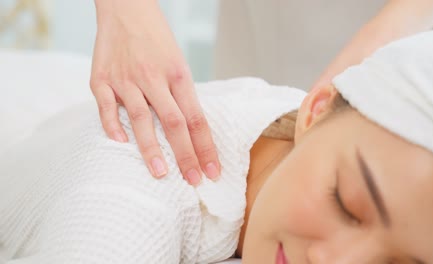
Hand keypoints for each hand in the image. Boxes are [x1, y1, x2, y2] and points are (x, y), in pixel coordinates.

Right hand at [90, 0, 219, 184]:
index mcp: (178, 75)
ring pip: (141, 119)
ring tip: (161, 173)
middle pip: (174, 123)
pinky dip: (112, 126)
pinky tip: (121, 143)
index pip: (196, 119)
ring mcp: (126, 79)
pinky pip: (106, 107)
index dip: (206, 147)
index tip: (213, 171)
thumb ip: (181, 96)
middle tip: (194, 180)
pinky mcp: (101, 79)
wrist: (127, 9)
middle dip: (186, 156)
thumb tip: (191, 131)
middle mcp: (154, 78)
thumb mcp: (178, 63)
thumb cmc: (157, 40)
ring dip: (151, 149)